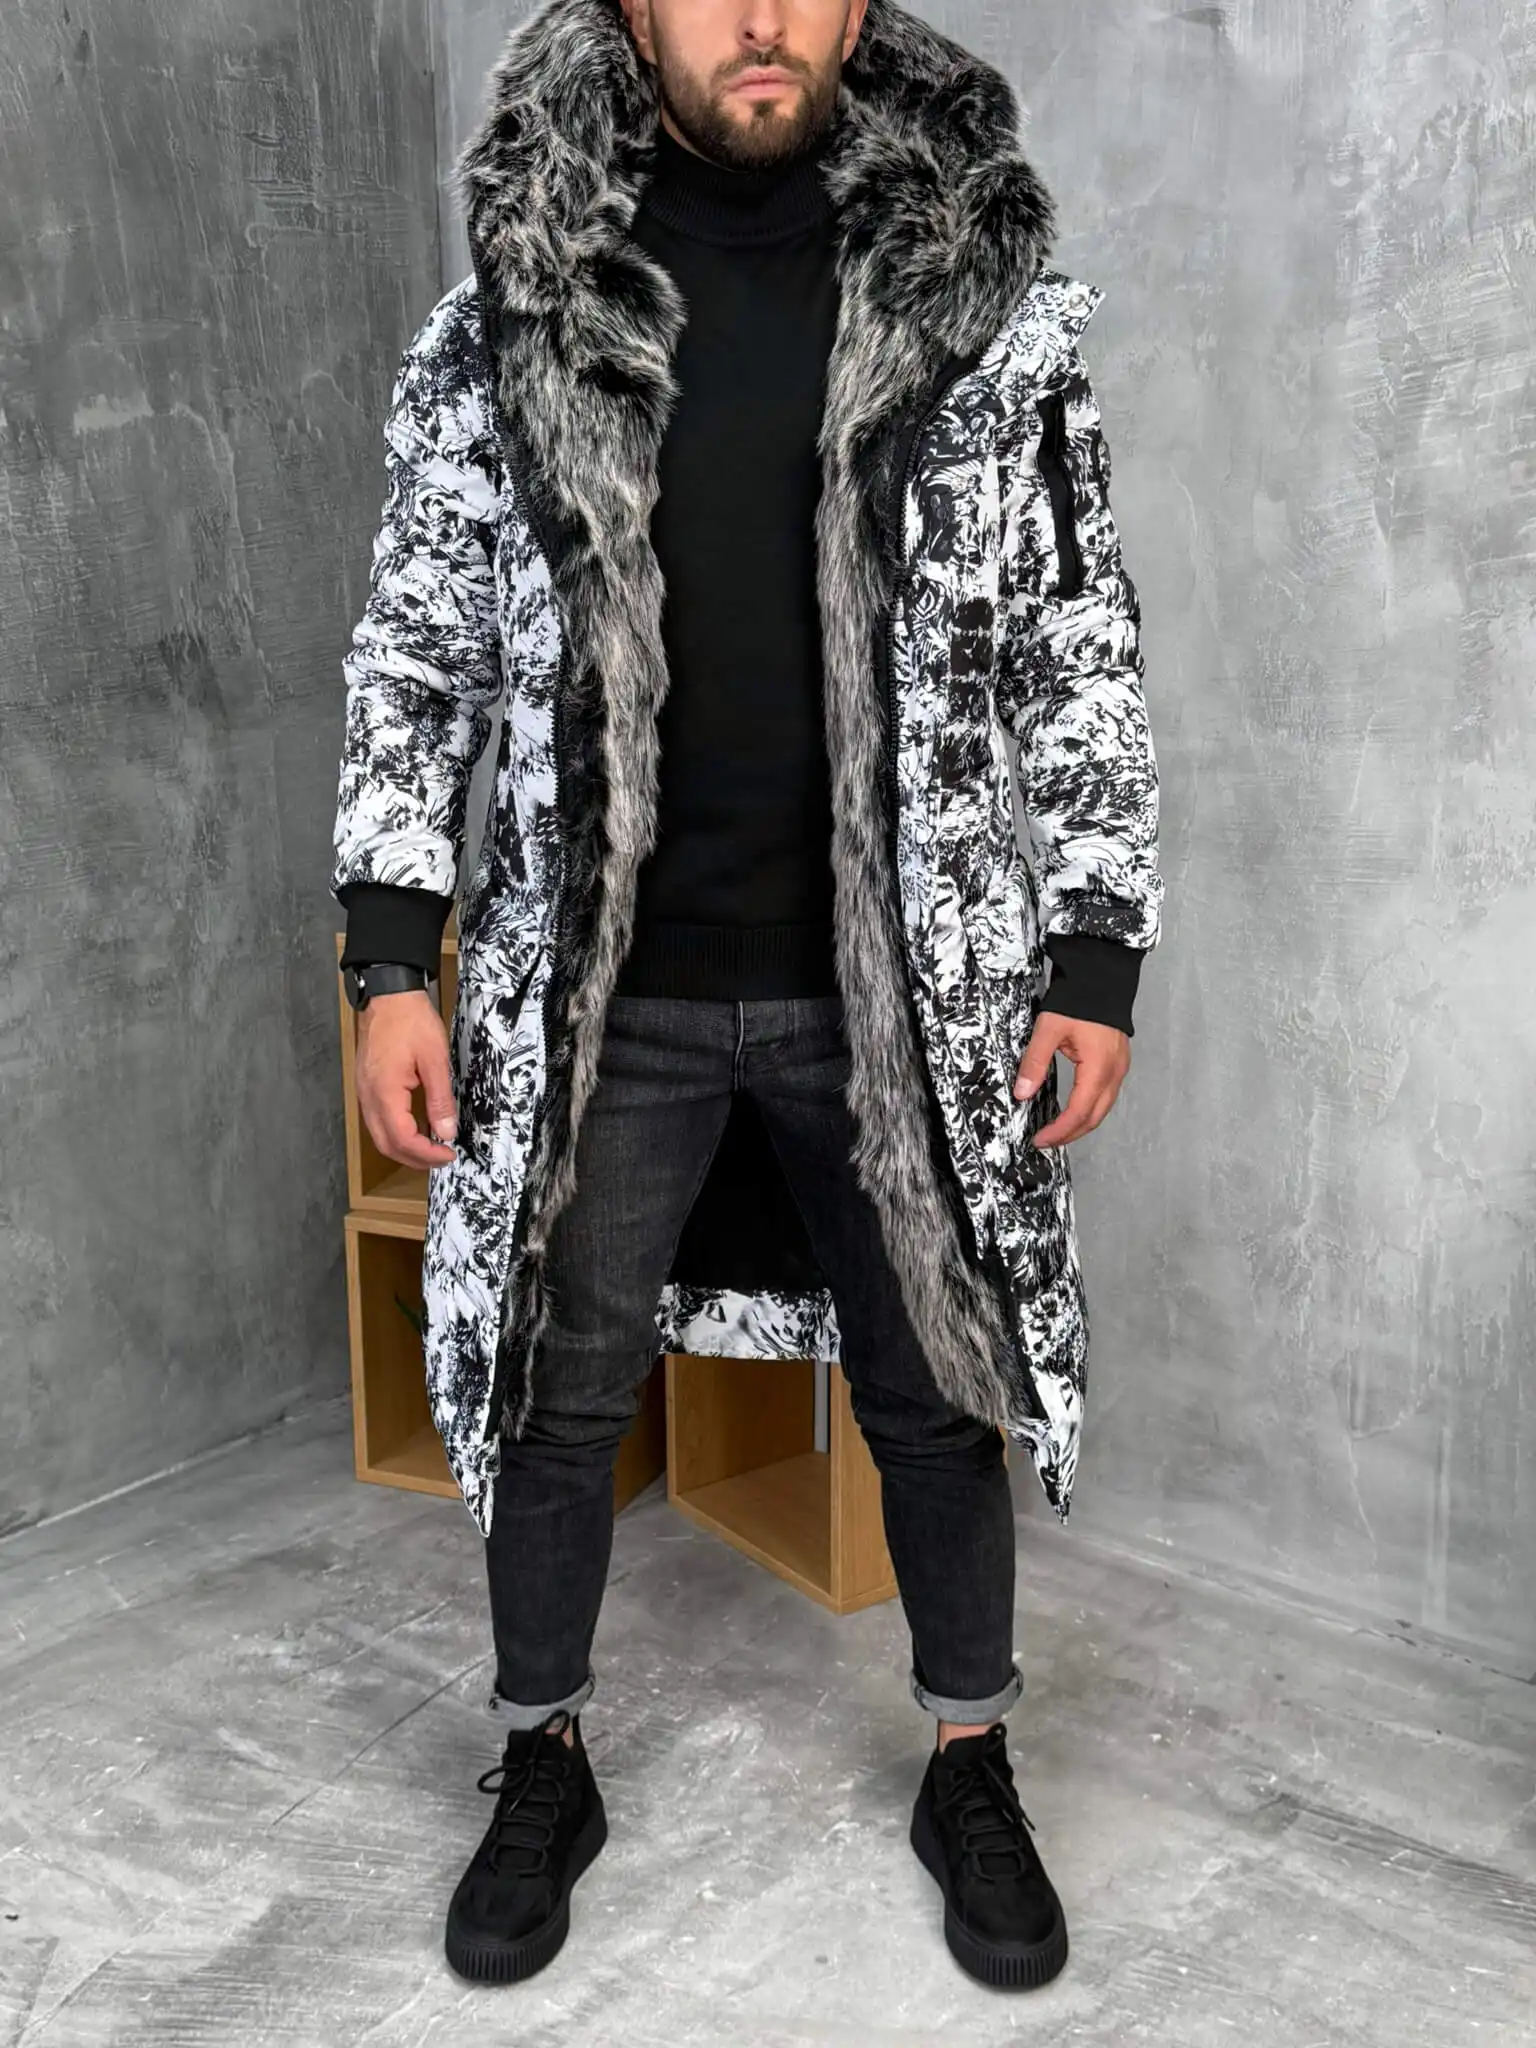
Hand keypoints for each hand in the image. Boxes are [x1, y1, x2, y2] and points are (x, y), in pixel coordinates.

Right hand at [355, 990, 458, 1168]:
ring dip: (404, 1147)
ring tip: (431, 1148)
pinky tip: (415, 1127)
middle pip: (387, 1144)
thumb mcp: (435, 1059)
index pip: (403, 1139)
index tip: (448, 1155)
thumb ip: (440, 1099)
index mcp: (385, 1092)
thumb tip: (446, 1131)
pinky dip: (396, 1131)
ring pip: (379, 1134)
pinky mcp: (366, 1084)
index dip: (426, 1154)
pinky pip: (377, 1119)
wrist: (388, 994)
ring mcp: (364, 1091)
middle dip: (414, 1158)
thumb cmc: (410, 1020)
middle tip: (440, 1159)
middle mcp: (368, 1096)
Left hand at [1013, 1011, 1130, 1150]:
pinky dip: (1090, 1108)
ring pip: (1103, 1109)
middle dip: (1070, 1134)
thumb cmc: (1079, 999)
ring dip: (1081, 1123)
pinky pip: (1106, 1095)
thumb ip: (1035, 1062)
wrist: (1103, 975)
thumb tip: (1022, 1093)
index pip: (1079, 1113)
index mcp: (1098, 1069)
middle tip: (1046, 1141)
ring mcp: (1120, 1068)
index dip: (1059, 1131)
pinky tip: (1074, 1108)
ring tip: (1058, 1130)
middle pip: (1094, 1118)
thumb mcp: (1049, 1029)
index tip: (1040, 1140)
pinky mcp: (1118, 1062)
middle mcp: (1114, 1073)